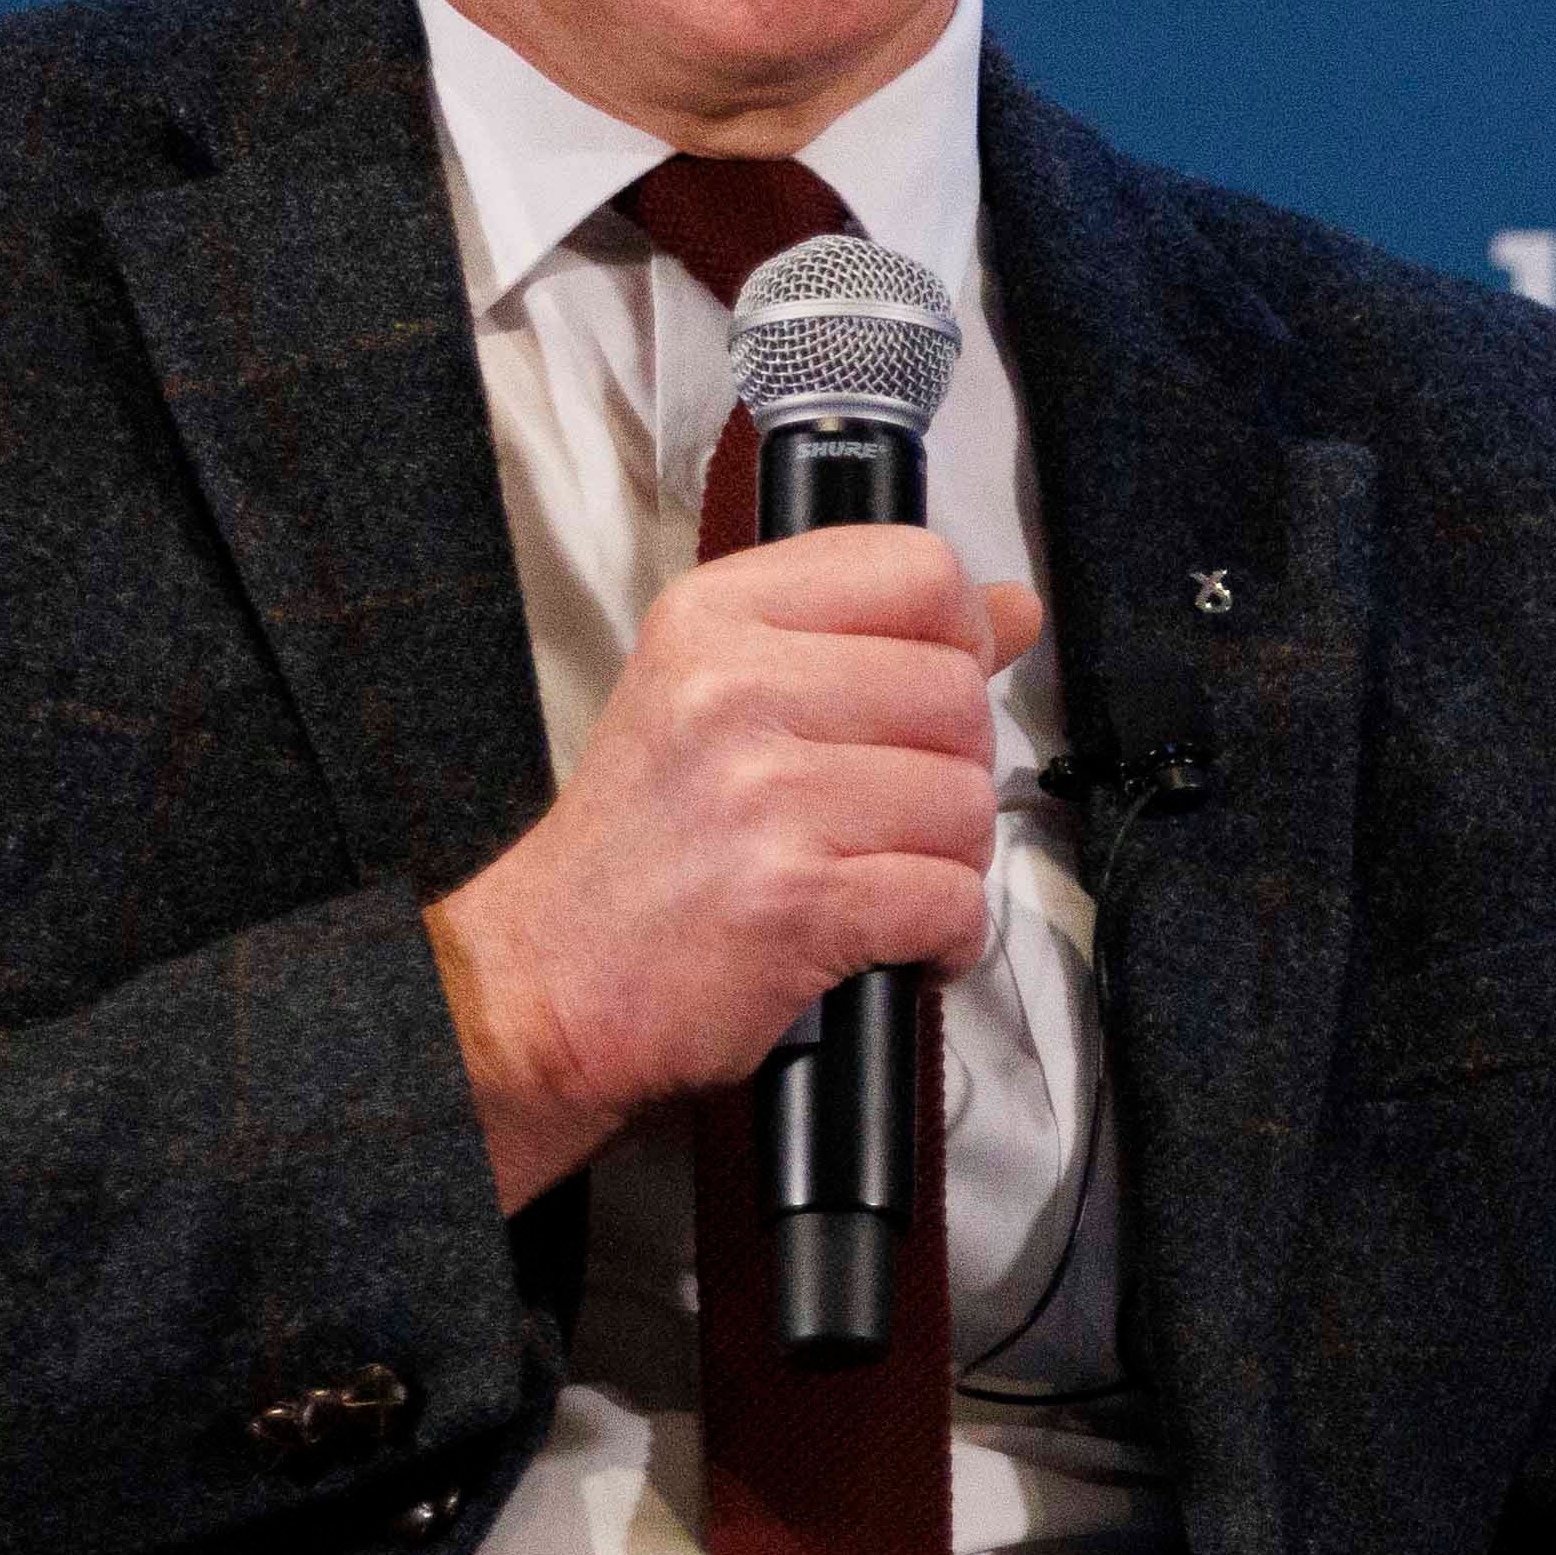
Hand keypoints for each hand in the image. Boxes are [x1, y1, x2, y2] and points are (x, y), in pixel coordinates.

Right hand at [423, 527, 1041, 1207]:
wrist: (541, 983)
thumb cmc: (641, 849)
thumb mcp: (724, 697)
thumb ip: (875, 639)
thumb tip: (1015, 606)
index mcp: (714, 618)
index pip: (919, 571)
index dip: (958, 637)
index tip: (923, 695)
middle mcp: (734, 691)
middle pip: (958, 694)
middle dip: (951, 771)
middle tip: (882, 817)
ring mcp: (764, 796)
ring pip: (968, 804)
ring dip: (946, 862)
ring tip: (872, 878)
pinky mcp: (796, 901)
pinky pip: (953, 902)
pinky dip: (945, 940)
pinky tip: (889, 942)